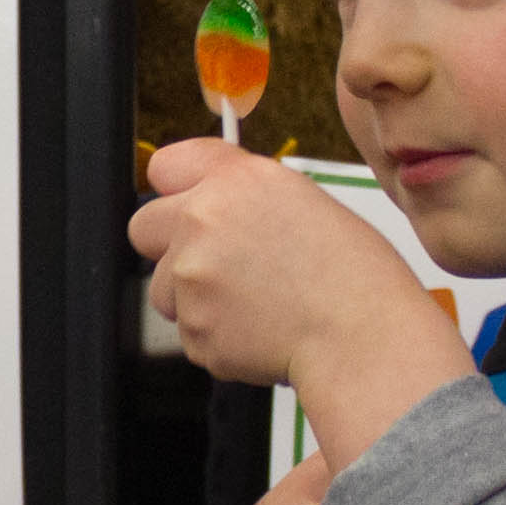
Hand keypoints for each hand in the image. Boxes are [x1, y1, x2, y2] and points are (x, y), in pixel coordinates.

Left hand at [129, 140, 467, 459]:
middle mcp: (204, 220)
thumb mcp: (304, 201)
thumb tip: (212, 202)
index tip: (189, 204)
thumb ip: (244, 195)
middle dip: (169, 246)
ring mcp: (192, 277)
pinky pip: (190, 332)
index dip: (178, 189)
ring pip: (164, 288)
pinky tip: (261, 330)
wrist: (362, 338)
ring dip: (195, 298)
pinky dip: (218, 336)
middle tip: (215, 264)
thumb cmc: (353, 274)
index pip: (166, 166)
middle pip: (143, 226)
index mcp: (237, 180)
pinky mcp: (194, 329)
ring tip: (254, 303)